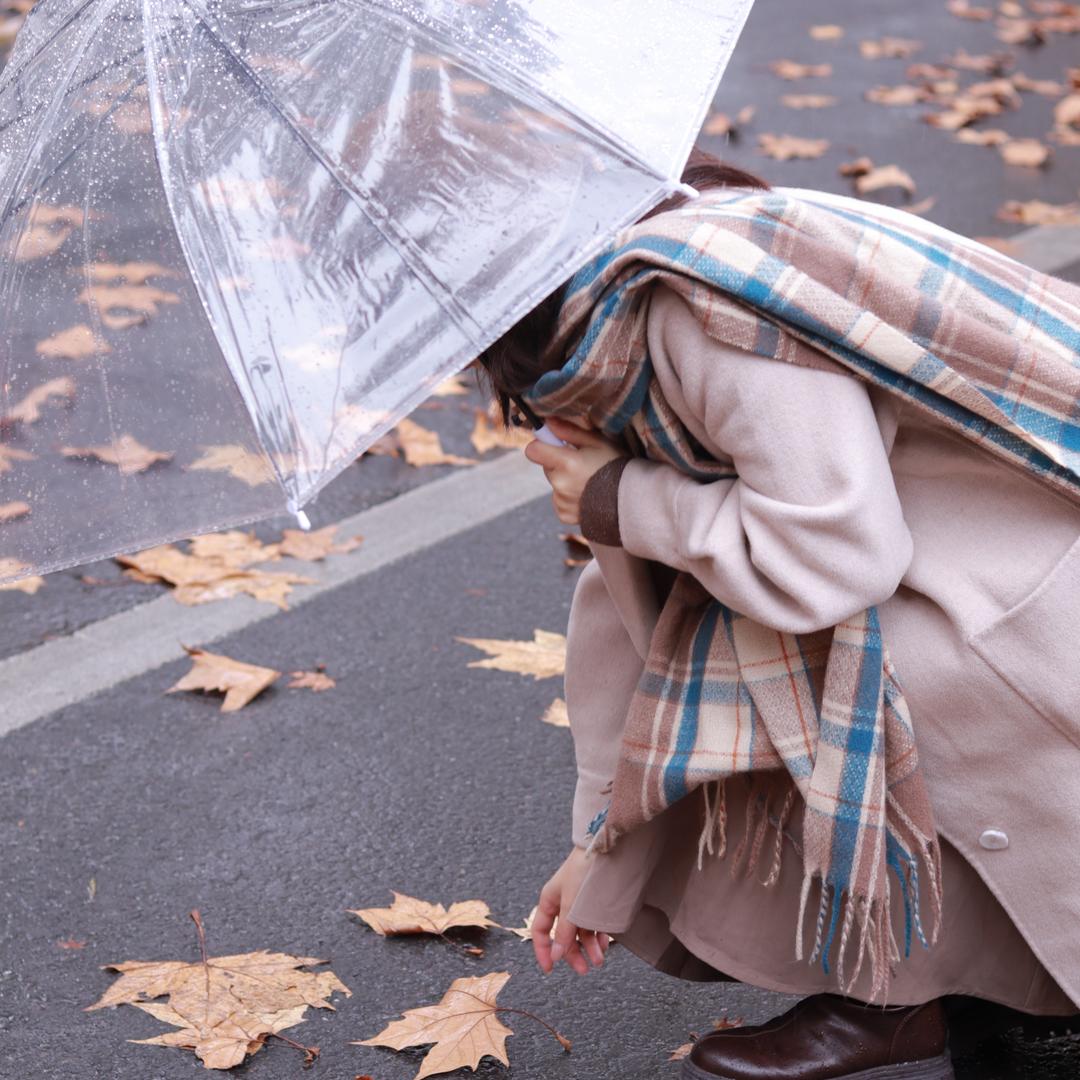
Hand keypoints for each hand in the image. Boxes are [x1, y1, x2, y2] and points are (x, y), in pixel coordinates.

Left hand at [523, 416, 625, 525]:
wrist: (633, 499)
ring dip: (565, 481)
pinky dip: (569, 498)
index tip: (553, 444)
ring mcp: (561, 502)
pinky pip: (559, 501)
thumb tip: (548, 422)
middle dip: (558, 463)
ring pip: (554, 483)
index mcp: (566, 463)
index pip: (533, 451)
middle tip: (582, 464)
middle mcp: (560, 484)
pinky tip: (587, 495)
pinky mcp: (564, 515)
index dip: (541, 445)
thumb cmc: (617, 465)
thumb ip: (569, 431)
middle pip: (546, 467)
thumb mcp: (598, 442)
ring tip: (589, 481)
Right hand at [532, 846, 611, 974]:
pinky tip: (605, 944)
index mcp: (550, 900)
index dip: (543, 950)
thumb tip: (555, 956)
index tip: (550, 970)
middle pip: (563, 935)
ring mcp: (579, 902)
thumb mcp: (571, 904)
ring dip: (589, 948)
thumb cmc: (584, 872)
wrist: (606, 848)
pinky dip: (598, 936)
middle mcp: (563, 903)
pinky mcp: (595, 901)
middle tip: (585, 970)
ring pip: (581, 931)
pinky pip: (594, 924)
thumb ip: (564, 932)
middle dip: (572, 953)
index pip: (541, 931)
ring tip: (600, 960)